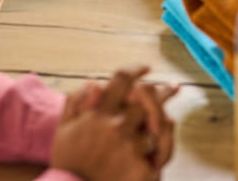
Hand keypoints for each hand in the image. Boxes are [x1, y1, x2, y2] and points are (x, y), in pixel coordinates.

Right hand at [50, 66, 176, 180]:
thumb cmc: (68, 161)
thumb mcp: (64, 126)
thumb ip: (77, 99)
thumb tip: (96, 82)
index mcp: (99, 112)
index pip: (123, 78)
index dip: (137, 69)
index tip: (146, 68)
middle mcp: (117, 125)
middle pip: (148, 97)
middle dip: (162, 91)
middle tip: (173, 87)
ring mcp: (131, 147)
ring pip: (158, 124)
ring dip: (162, 121)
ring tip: (169, 118)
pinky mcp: (142, 170)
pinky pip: (161, 151)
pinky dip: (163, 147)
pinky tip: (163, 144)